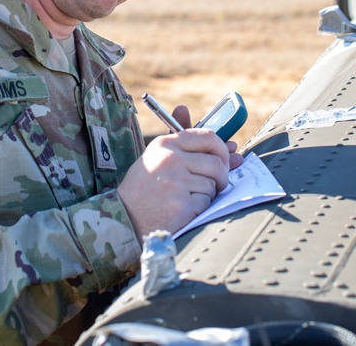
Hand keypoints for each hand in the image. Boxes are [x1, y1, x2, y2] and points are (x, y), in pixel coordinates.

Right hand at [117, 106, 243, 239]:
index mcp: (166, 144)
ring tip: (187, 197)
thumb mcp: (158, 158)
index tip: (222, 159)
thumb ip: (189, 147)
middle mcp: (171, 159)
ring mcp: (177, 182)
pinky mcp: (182, 205)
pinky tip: (183, 209)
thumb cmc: (144, 188)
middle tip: (213, 184)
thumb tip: (232, 145)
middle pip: (216, 163)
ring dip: (207, 193)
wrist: (124, 218)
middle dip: (220, 176)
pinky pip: (206, 202)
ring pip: (213, 184)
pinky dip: (200, 207)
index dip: (221, 149)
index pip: (208, 137)